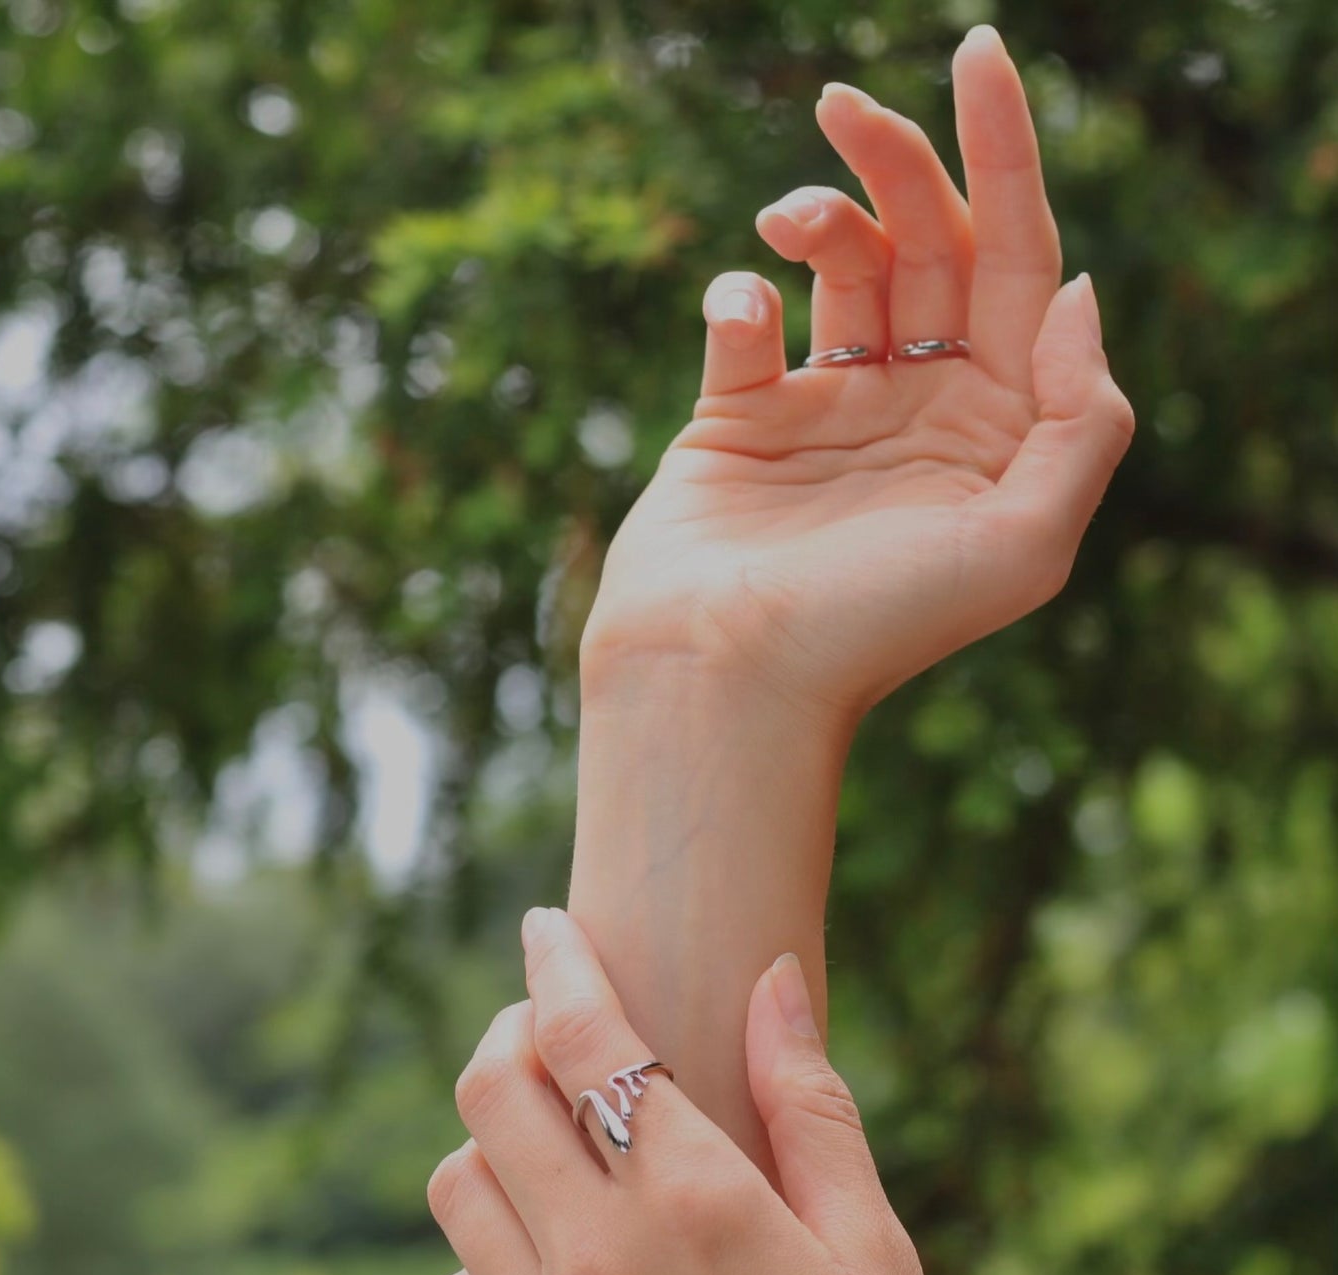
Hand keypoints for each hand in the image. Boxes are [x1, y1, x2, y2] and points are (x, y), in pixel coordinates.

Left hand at [427, 907, 972, 1274]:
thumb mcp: (872, 1248)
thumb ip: (808, 1102)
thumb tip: (773, 978)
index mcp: (695, 1204)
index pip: (586, 1038)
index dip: (557, 962)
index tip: (547, 926)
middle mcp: (598, 1264)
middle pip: (491, 1093)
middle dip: (510, 1031)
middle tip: (551, 1023)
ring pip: (456, 1185)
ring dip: (492, 1138)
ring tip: (552, 1136)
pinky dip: (483, 1251)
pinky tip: (546, 1254)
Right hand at [583, 26, 1133, 732]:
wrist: (726, 679)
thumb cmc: (876, 624)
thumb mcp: (1029, 540)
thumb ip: (1082, 416)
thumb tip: (1074, 290)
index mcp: (992, 428)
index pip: (1015, 265)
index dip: (1006, 157)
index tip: (978, 56)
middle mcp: (917, 410)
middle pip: (927, 248)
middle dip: (899, 162)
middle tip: (845, 102)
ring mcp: (827, 412)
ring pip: (838, 270)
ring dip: (821, 218)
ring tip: (786, 224)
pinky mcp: (737, 417)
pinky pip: (744, 325)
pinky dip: (740, 302)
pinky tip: (740, 330)